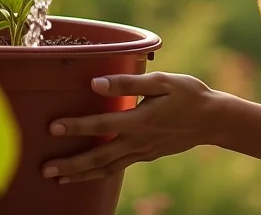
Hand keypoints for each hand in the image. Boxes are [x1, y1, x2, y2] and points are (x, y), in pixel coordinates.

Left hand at [42, 72, 225, 183]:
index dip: (77, 127)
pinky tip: (87, 173)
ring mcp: (143, 152)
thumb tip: (96, 84)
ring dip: (81, 174)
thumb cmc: (189, 94)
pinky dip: (100, 173)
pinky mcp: (147, 155)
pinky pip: (118, 167)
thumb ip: (128, 82)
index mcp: (140, 120)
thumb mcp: (162, 82)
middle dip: (71, 164)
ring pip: (107, 168)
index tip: (54, 128)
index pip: (102, 125)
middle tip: (46, 169)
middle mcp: (139, 141)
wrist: (214, 120)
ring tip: (58, 179)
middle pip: (99, 156)